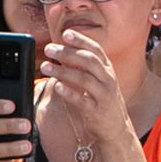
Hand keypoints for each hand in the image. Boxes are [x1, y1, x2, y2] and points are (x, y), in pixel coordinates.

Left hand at [42, 30, 131, 144]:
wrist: (115, 128)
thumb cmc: (101, 101)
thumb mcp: (96, 81)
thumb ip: (83, 67)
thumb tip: (62, 51)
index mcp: (107, 70)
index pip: (96, 50)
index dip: (81, 40)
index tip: (65, 33)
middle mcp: (108, 80)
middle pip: (89, 61)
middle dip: (68, 53)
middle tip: (49, 49)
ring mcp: (104, 95)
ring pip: (84, 79)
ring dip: (63, 71)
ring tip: (45, 67)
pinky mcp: (97, 111)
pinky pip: (83, 100)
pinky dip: (69, 92)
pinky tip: (56, 87)